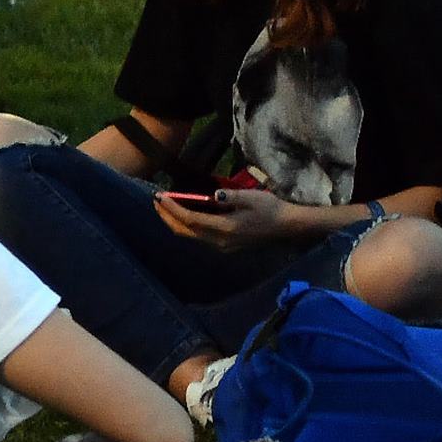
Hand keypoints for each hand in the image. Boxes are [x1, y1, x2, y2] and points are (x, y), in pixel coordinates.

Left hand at [153, 187, 290, 251]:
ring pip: (190, 236)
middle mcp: (219, 242)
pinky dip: (186, 226)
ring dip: (174, 222)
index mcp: (225, 228)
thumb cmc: (270, 209)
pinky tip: (182, 215)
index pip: (190, 220)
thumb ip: (231, 196)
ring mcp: (222, 247)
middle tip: (155, 200)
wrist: (286, 228)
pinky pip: (198, 237)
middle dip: (167, 217)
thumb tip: (213, 195)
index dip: (172, 209)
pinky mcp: (225, 246)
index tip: (159, 197)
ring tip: (164, 206)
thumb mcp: (251, 198)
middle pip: (185, 231)